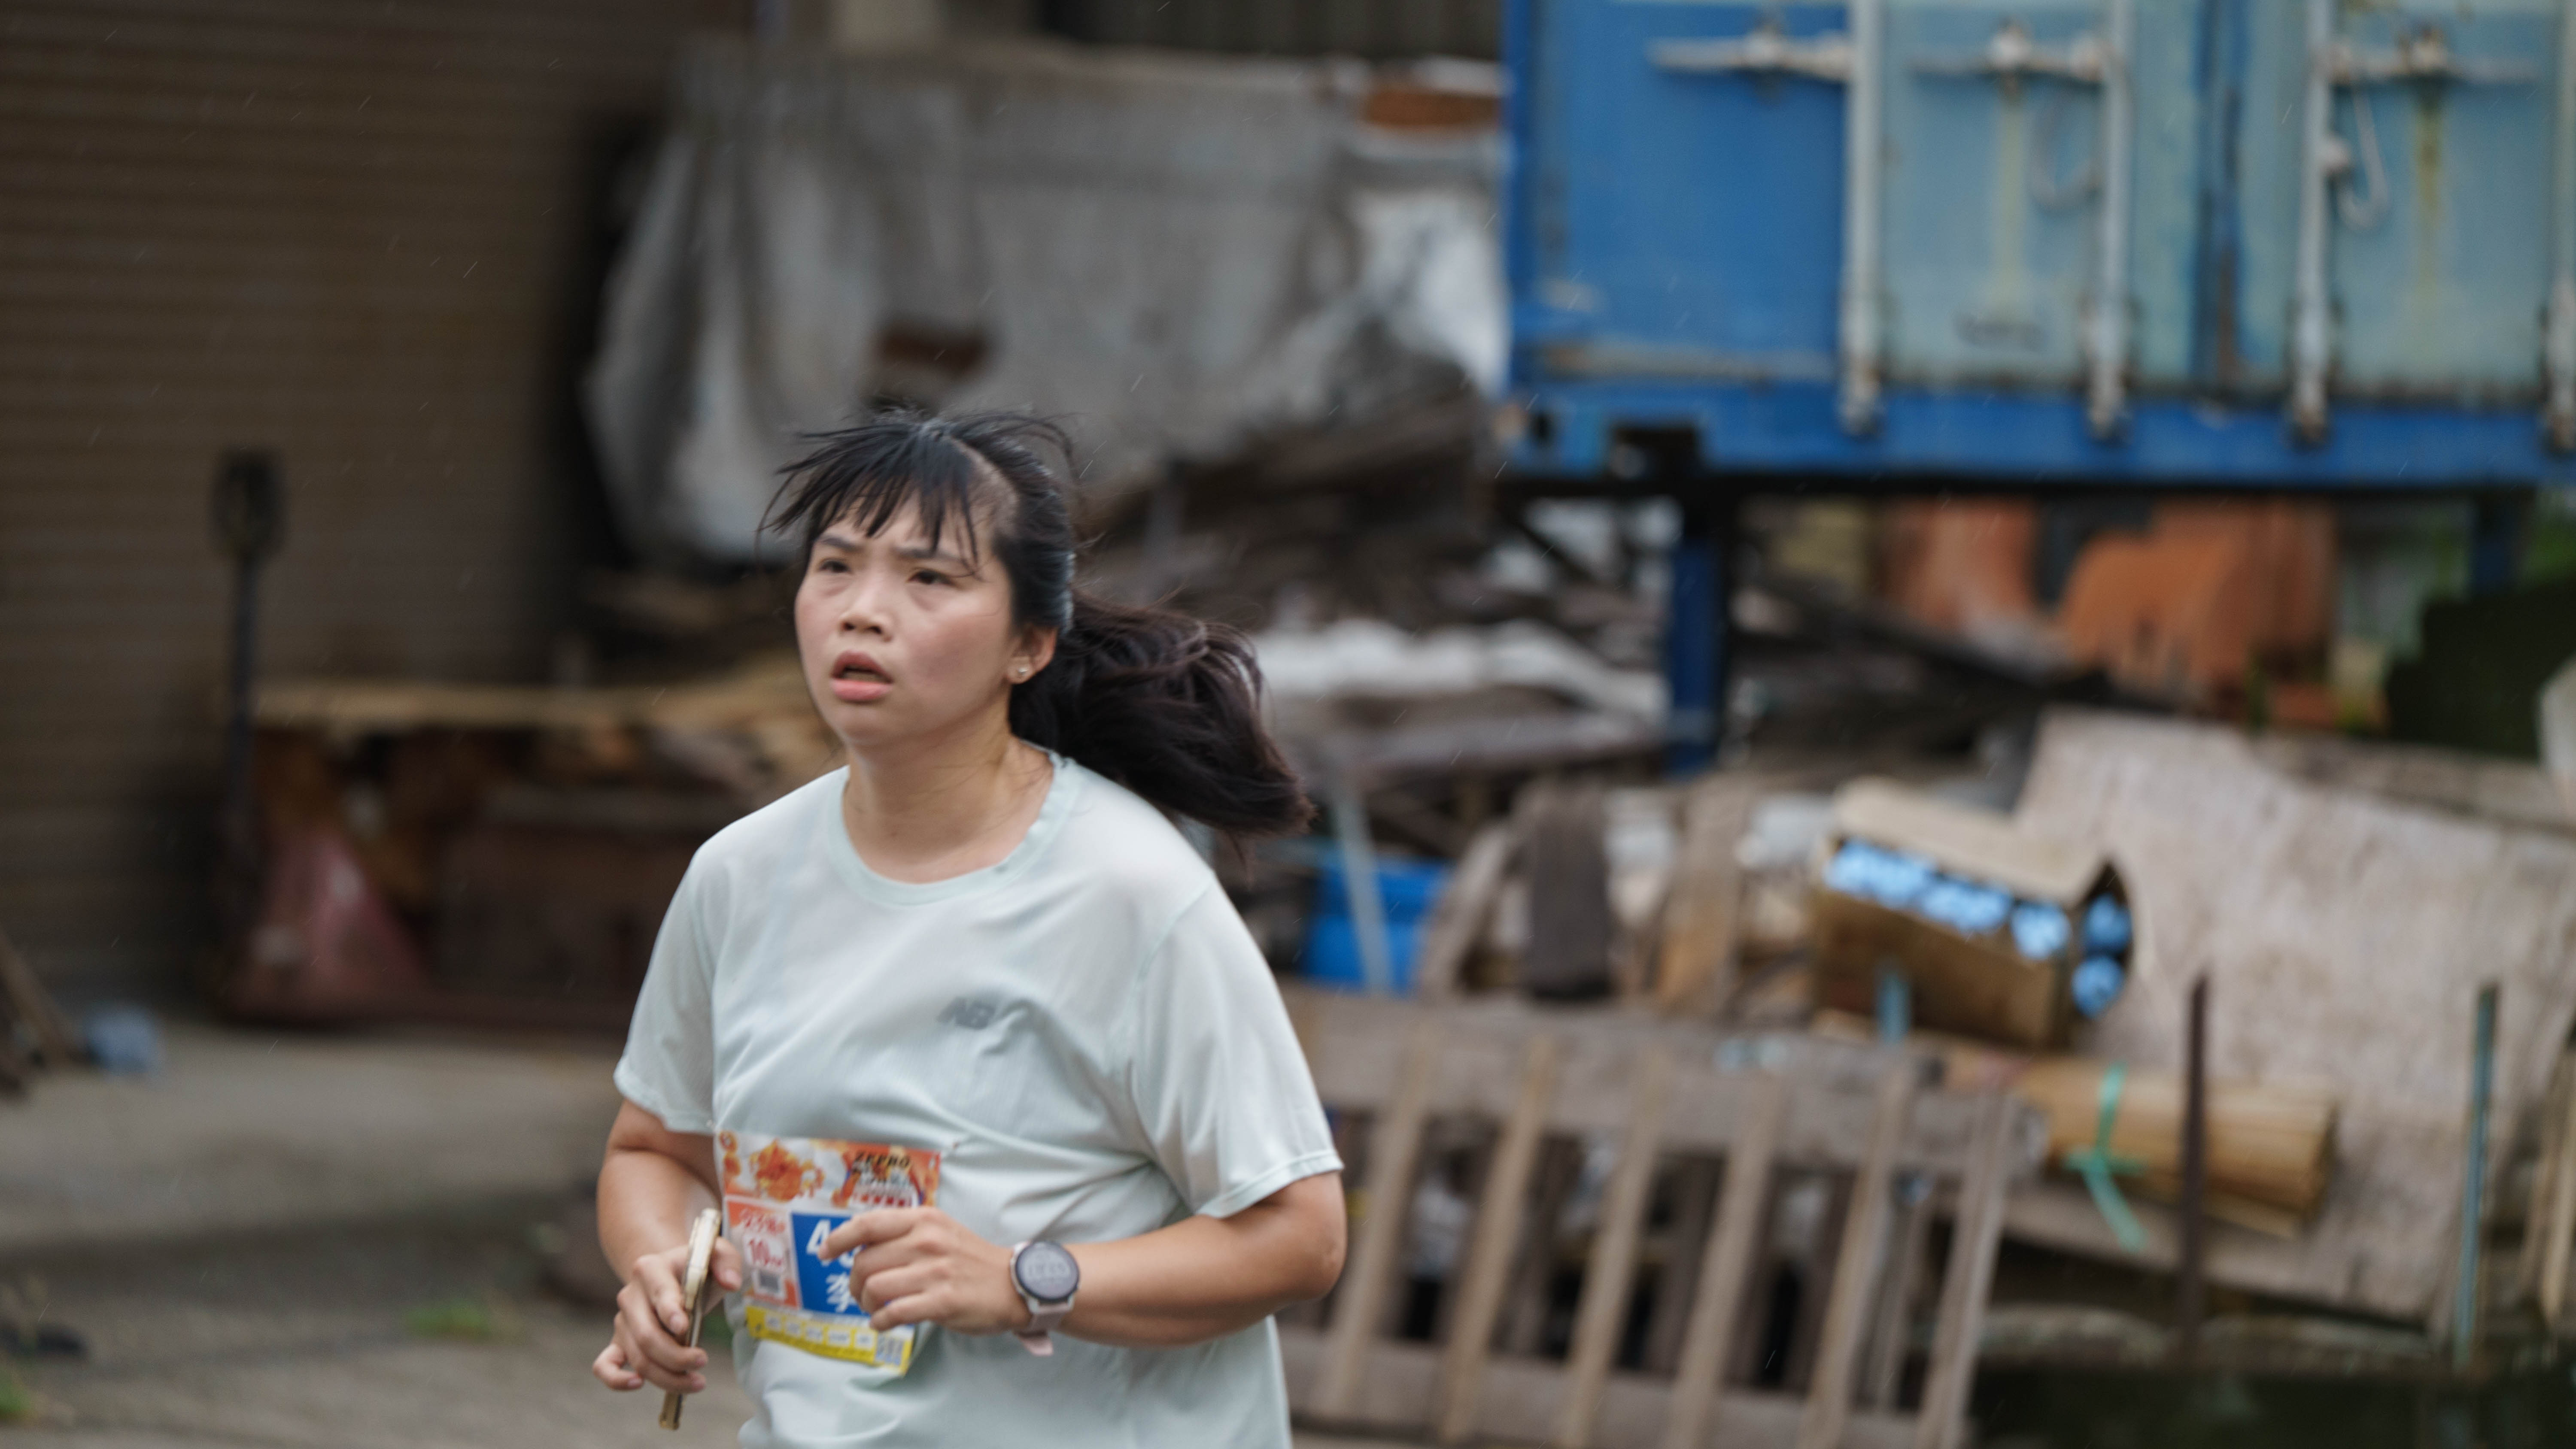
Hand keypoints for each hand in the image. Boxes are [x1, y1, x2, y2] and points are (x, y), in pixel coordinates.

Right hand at [592, 1234, 743, 1393]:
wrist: (669, 1273)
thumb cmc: (696, 1268)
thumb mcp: (715, 1255)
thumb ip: (727, 1262)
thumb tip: (732, 1283)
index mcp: (650, 1269)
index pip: (659, 1295)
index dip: (670, 1313)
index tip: (685, 1328)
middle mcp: (630, 1296)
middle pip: (647, 1335)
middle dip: (675, 1356)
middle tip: (702, 1361)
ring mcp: (622, 1321)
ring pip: (637, 1356)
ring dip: (666, 1376)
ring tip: (696, 1382)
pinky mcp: (618, 1342)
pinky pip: (605, 1365)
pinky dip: (616, 1379)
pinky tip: (638, 1384)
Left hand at [820, 1207, 1034, 1336]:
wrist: (1013, 1284)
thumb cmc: (970, 1259)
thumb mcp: (940, 1231)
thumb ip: (904, 1233)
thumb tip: (858, 1247)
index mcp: (924, 1219)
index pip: (868, 1223)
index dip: (839, 1238)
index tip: (824, 1253)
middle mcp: (927, 1241)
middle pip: (865, 1262)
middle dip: (853, 1283)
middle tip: (860, 1294)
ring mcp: (935, 1272)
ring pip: (875, 1288)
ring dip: (866, 1304)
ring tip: (875, 1309)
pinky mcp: (942, 1302)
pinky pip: (893, 1313)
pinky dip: (880, 1322)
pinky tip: (884, 1323)